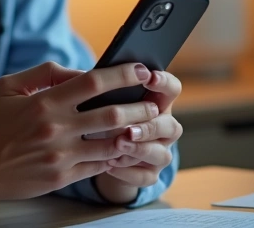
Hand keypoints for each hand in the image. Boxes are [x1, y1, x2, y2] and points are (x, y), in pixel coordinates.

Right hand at [0, 61, 160, 202]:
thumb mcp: (9, 86)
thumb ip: (46, 72)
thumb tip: (80, 70)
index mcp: (44, 102)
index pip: (93, 82)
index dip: (122, 74)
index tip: (140, 71)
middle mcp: (56, 128)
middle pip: (111, 114)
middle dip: (139, 106)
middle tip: (154, 102)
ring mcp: (61, 156)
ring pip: (112, 142)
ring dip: (134, 133)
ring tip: (147, 126)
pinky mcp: (61, 177)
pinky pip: (99, 165)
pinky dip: (116, 155)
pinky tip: (126, 148)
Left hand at [93, 70, 182, 202]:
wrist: (96, 152)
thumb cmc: (97, 115)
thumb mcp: (95, 98)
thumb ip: (94, 86)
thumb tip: (82, 77)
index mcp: (155, 102)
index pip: (171, 88)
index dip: (164, 82)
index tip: (148, 77)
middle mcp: (163, 127)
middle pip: (171, 126)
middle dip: (150, 127)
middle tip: (129, 129)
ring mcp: (158, 152)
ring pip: (162, 154)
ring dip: (140, 150)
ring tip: (117, 146)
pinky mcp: (149, 173)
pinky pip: (146, 176)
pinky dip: (128, 172)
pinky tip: (109, 165)